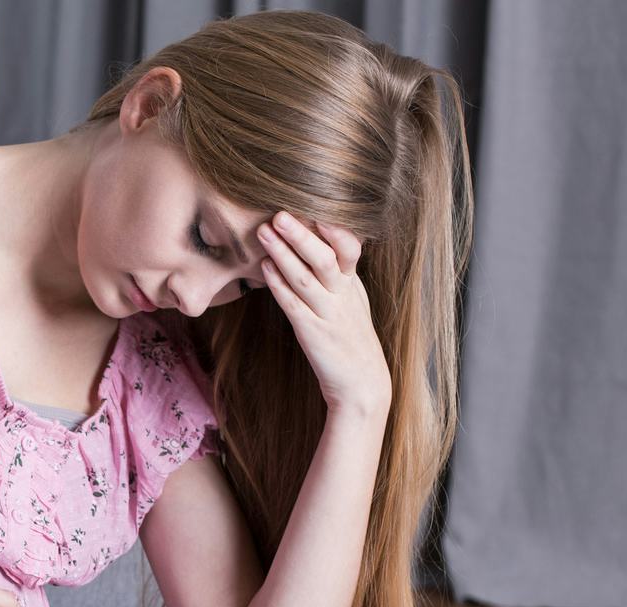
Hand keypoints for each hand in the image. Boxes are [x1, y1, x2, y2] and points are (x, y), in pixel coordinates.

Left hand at [257, 211, 391, 415]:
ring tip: (264, 232)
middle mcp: (343, 296)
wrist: (361, 383)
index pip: (349, 247)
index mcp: (352, 284)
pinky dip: (278, 285)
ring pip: (306, 278)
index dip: (333, 226)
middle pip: (324, 258)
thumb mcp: (350, 301)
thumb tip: (315, 244)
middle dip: (302, 234)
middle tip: (280, 213)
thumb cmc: (350, 338)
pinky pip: (293, 305)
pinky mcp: (313, 333)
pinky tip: (264, 269)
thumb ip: (336, 274)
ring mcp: (328, 314)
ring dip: (283, 253)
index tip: (314, 204)